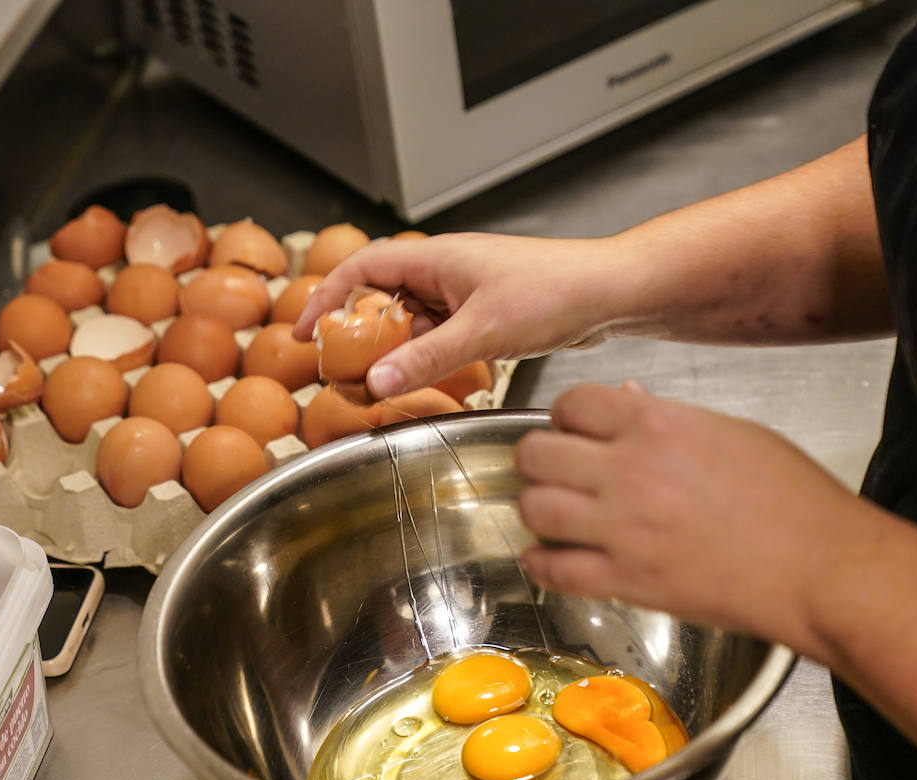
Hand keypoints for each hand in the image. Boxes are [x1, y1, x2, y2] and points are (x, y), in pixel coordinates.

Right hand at [294, 233, 620, 397]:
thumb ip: (425, 359)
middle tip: (344, 371)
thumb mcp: (482, 331)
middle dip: (361, 335)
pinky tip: (435, 380)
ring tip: (387, 384)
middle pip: (383, 299)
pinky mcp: (486, 313)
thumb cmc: (556, 292)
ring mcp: (466, 292)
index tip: (306, 333)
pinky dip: (430, 356)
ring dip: (400, 350)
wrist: (610, 293)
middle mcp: (447, 271)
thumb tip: (375, 382)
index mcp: (436, 259)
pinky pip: (442, 334)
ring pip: (414, 321)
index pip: (361, 269)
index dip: (327, 299)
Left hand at [515, 381, 873, 654]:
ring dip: (537, 509)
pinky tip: (551, 557)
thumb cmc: (794, 499)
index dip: (567, 417)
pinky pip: (553, 569)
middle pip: (536, 454)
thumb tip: (627, 399)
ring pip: (534, 509)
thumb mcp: (732, 432)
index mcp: (657, 425)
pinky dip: (542, 563)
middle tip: (555, 472)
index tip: (574, 431)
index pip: (572, 404)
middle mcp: (629, 471)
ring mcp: (622, 529)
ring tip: (555, 514)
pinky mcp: (626, 581)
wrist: (820, 567)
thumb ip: (668, 417)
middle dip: (539, 460)